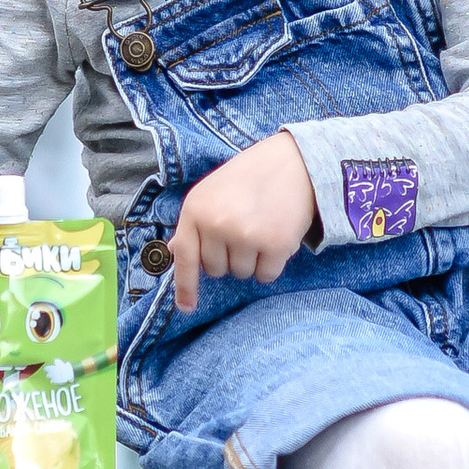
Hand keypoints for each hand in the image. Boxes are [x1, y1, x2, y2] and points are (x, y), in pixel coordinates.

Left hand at [173, 132, 319, 312]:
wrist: (293, 160)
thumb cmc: (249, 177)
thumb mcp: (211, 192)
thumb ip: (195, 223)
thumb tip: (174, 251)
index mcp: (196, 209)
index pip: (184, 256)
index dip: (185, 286)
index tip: (187, 308)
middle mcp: (217, 224)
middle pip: (216, 270)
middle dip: (230, 257)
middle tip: (245, 227)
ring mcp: (246, 235)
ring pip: (242, 274)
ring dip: (253, 259)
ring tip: (262, 227)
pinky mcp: (275, 244)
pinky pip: (266, 275)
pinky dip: (273, 264)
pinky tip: (277, 236)